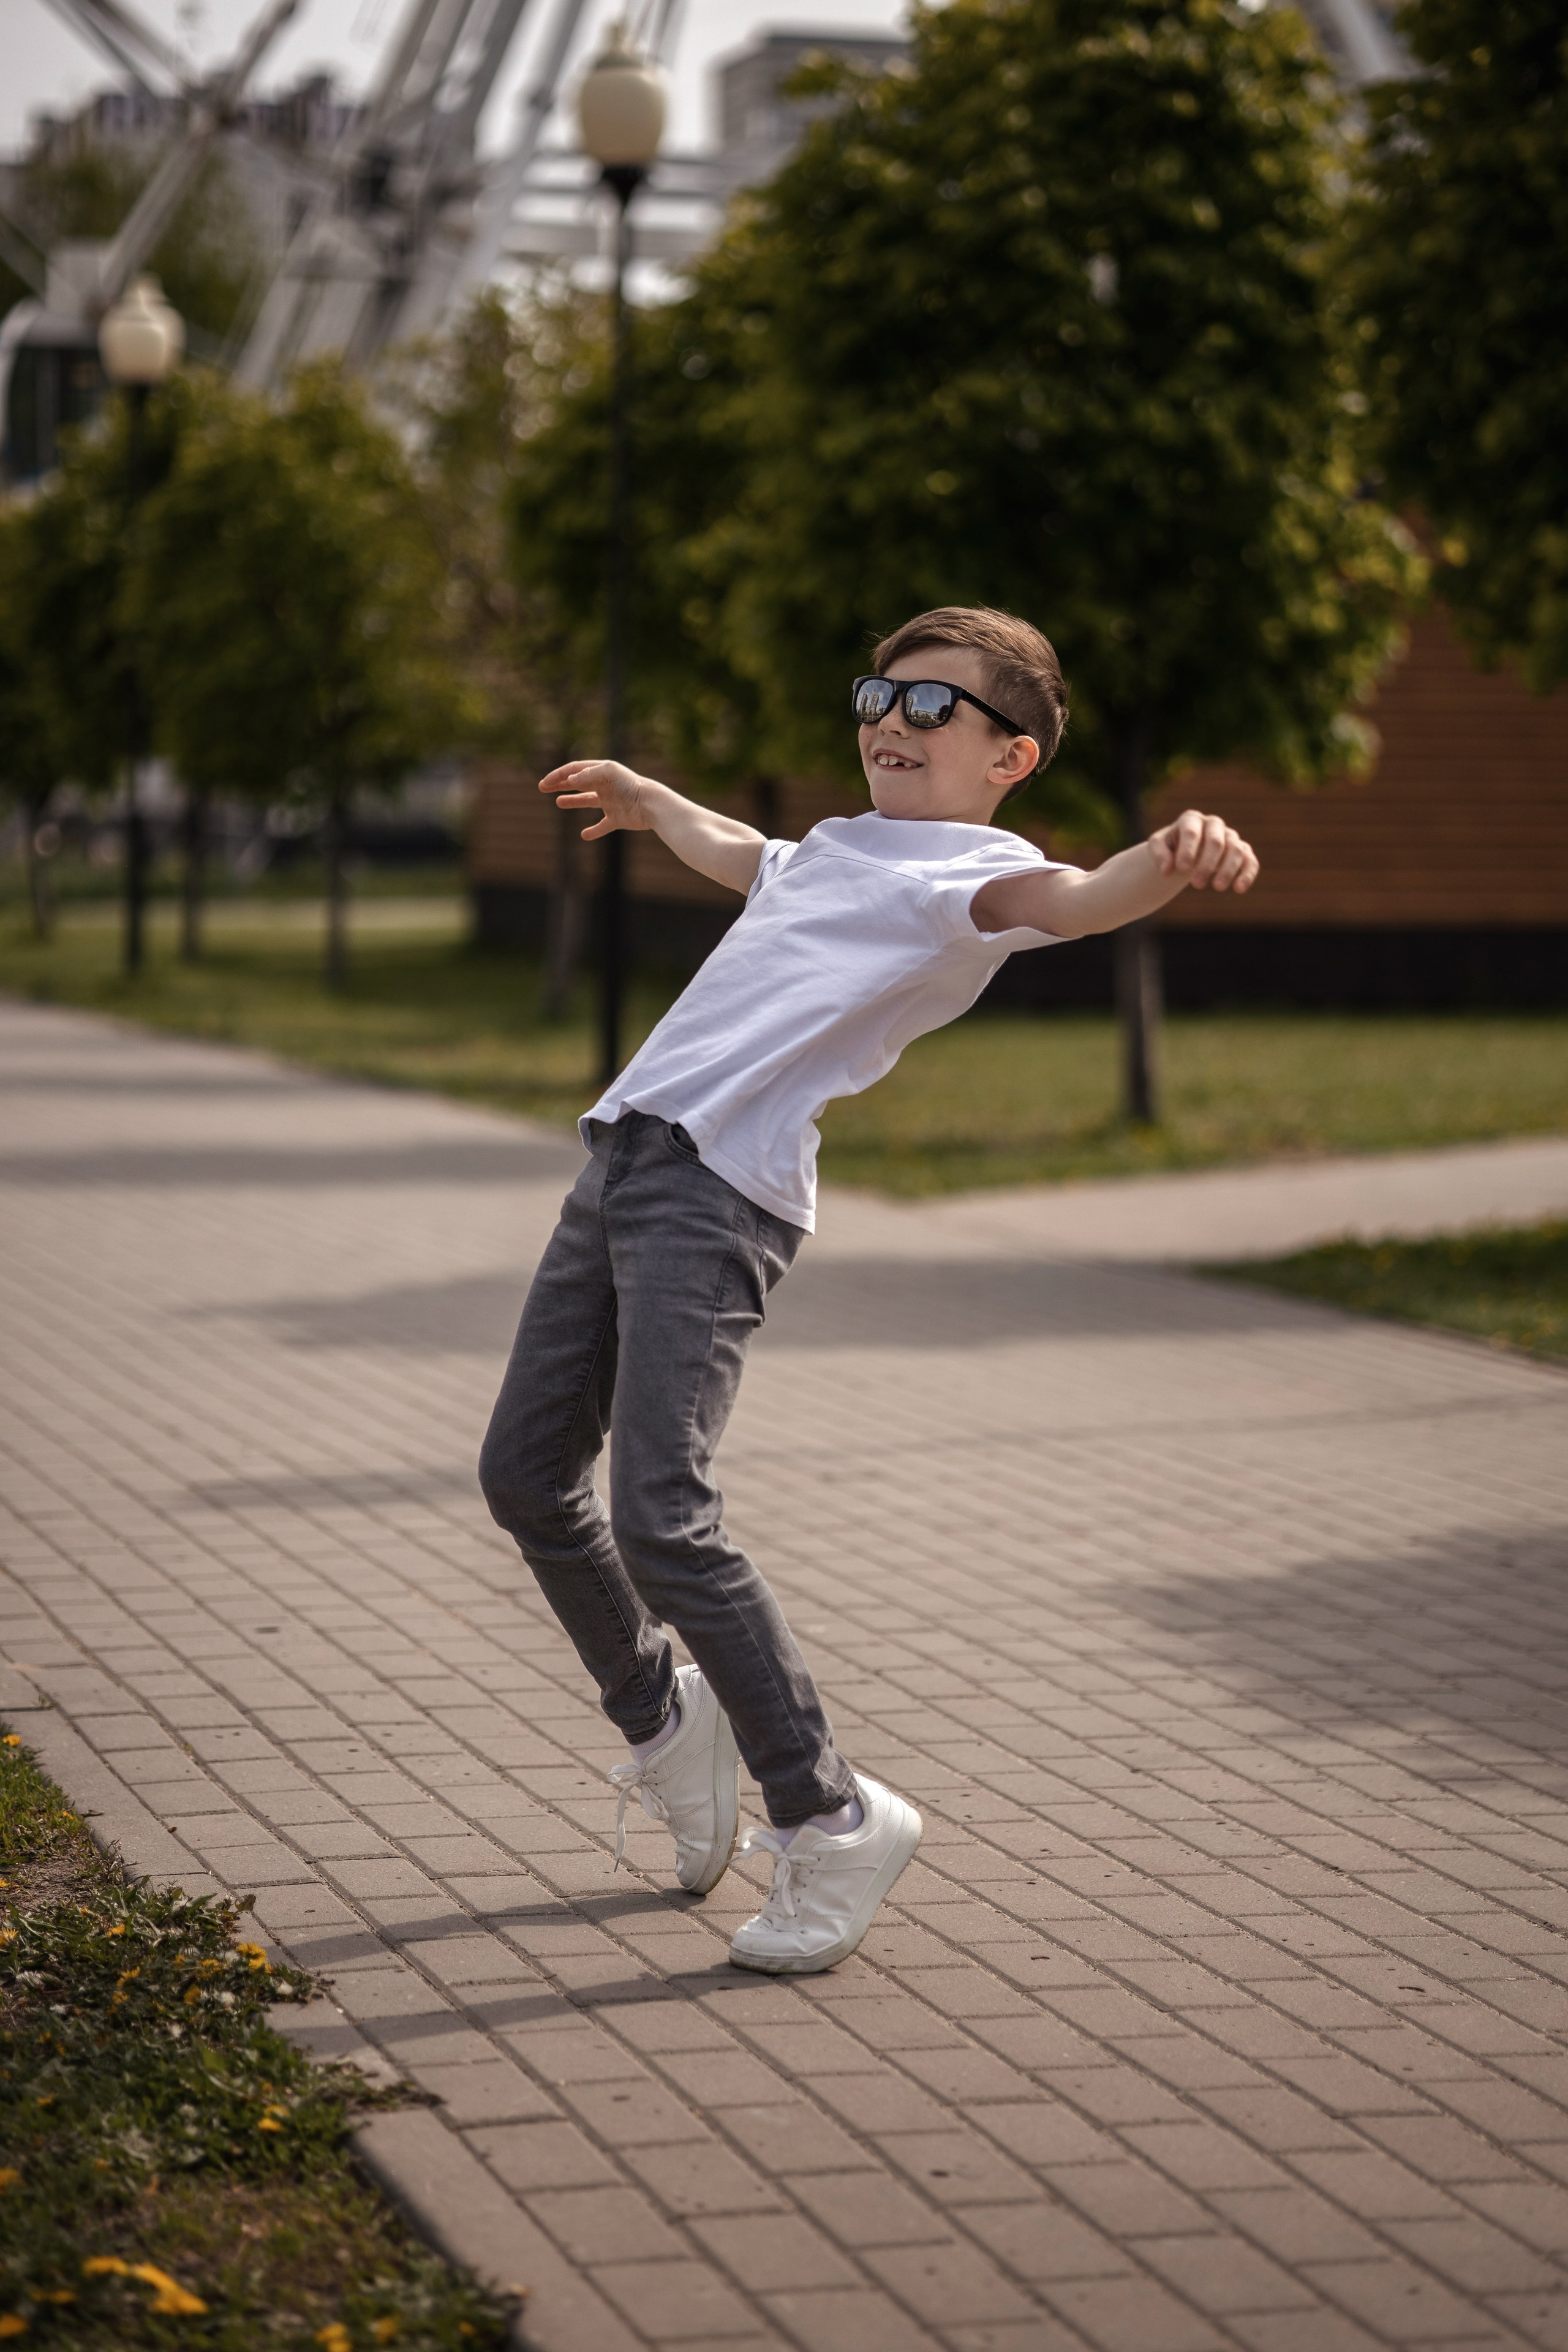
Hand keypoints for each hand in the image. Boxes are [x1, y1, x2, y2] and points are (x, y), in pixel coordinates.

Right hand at [539, 758, 654, 839]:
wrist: (650, 805)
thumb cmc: (631, 786)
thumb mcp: (608, 774)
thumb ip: (588, 775)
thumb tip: (571, 779)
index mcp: (602, 772)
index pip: (575, 770)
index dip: (559, 775)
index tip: (545, 783)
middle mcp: (605, 786)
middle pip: (578, 783)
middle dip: (560, 784)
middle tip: (543, 787)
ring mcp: (611, 802)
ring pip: (588, 801)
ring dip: (573, 801)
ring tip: (558, 803)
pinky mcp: (617, 819)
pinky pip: (602, 826)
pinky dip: (593, 831)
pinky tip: (585, 835)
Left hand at [1147, 809, 1258, 893]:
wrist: (1184, 851)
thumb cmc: (1170, 847)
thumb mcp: (1158, 846)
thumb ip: (1159, 855)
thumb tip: (1166, 870)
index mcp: (1191, 819)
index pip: (1192, 832)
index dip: (1188, 850)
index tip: (1181, 869)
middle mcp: (1213, 824)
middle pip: (1216, 842)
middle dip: (1207, 864)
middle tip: (1196, 885)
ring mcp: (1229, 836)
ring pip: (1235, 850)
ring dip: (1227, 870)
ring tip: (1216, 887)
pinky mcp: (1241, 850)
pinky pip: (1249, 859)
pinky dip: (1247, 873)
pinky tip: (1239, 889)